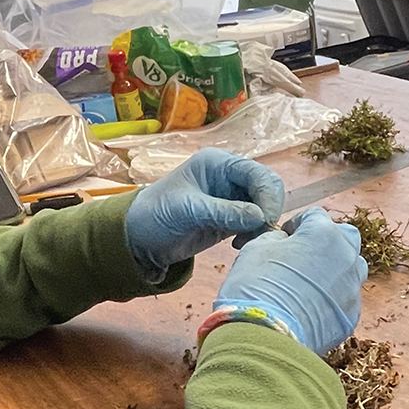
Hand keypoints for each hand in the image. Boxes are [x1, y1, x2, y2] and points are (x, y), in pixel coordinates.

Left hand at [125, 148, 285, 280]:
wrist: (140, 239)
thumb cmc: (156, 215)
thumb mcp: (188, 211)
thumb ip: (224, 212)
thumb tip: (260, 216)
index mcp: (218, 163)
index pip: (257, 173)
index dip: (267, 195)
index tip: (265, 220)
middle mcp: (230, 177)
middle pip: (267, 188)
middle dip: (268, 210)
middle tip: (259, 234)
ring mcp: (233, 197)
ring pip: (265, 207)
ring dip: (263, 225)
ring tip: (245, 242)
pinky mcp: (233, 218)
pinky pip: (257, 222)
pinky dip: (256, 233)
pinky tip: (239, 244)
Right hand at [214, 207, 366, 355]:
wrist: (265, 336)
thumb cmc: (256, 287)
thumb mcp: (256, 249)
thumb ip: (275, 238)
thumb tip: (284, 241)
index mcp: (323, 233)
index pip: (316, 216)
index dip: (298, 223)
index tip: (286, 235)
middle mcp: (346, 256)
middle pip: (345, 237)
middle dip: (327, 240)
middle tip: (304, 254)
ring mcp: (352, 288)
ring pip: (352, 268)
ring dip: (336, 269)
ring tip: (310, 282)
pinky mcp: (350, 316)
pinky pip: (345, 299)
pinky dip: (333, 299)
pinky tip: (312, 308)